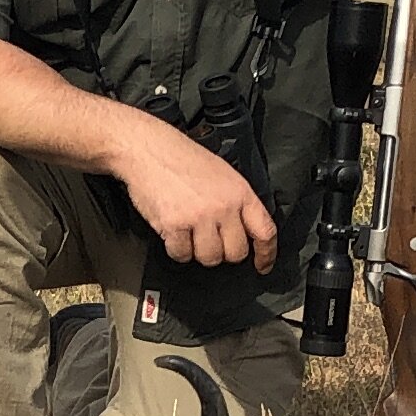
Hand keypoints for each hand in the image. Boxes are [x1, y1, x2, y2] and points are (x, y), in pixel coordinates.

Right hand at [113, 112, 278, 270]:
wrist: (149, 150)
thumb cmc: (182, 159)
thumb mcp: (223, 174)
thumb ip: (236, 202)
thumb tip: (244, 230)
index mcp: (240, 192)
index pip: (264, 231)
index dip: (266, 254)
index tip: (262, 265)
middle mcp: (223, 206)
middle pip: (236, 253)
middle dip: (224, 252)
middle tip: (212, 241)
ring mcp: (199, 217)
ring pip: (210, 258)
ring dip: (199, 252)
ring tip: (190, 233)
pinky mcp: (174, 226)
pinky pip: (182, 254)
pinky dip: (177, 249)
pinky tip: (174, 232)